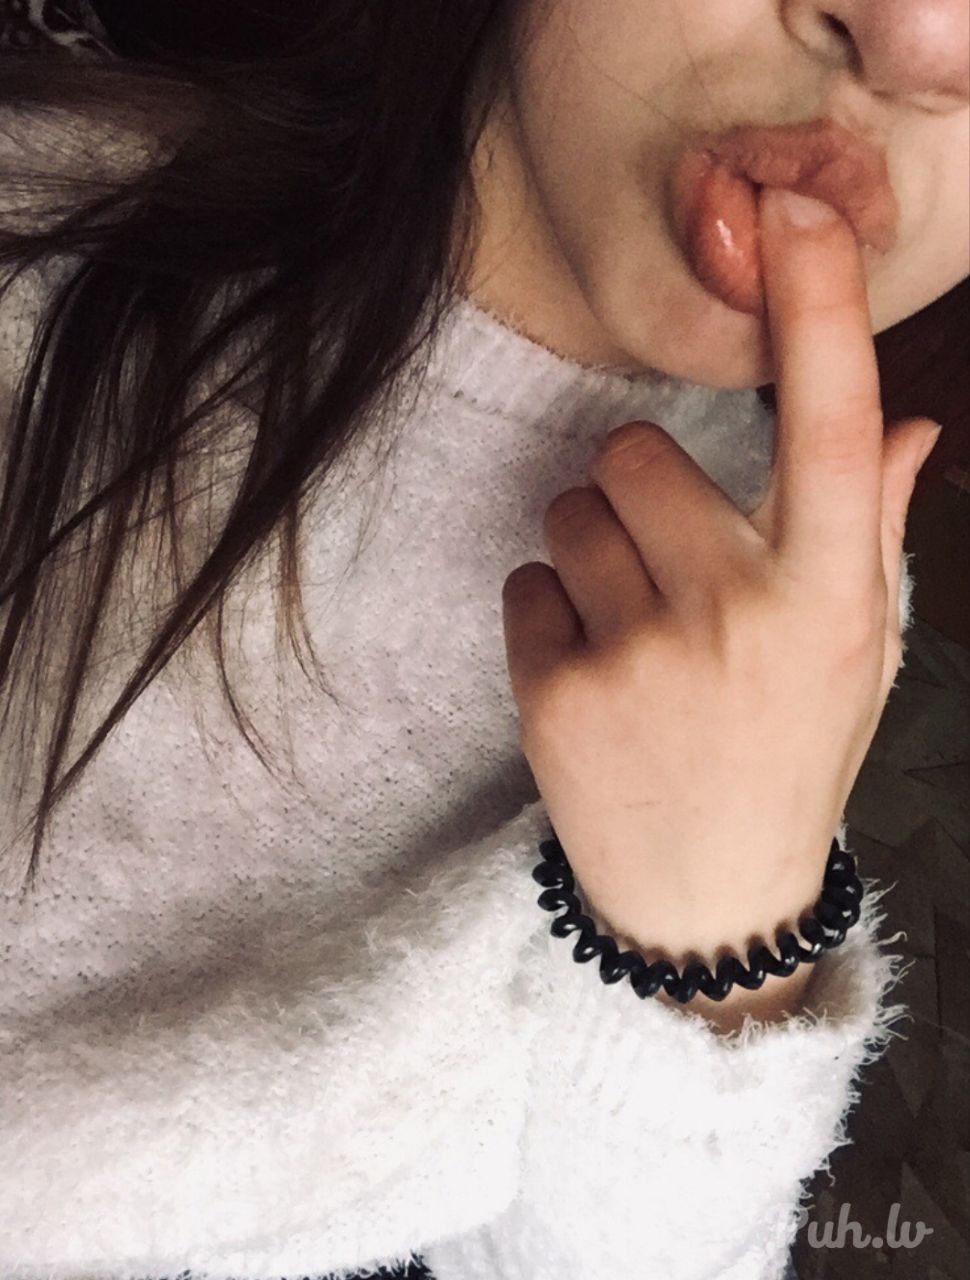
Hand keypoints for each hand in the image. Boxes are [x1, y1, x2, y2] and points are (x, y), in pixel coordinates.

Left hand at [501, 187, 939, 1021]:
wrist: (708, 902)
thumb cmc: (788, 758)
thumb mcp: (856, 656)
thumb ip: (869, 530)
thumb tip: (905, 425)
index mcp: (826, 597)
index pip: (830, 426)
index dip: (818, 308)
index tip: (794, 213)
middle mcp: (735, 614)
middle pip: (633, 451)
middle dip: (641, 492)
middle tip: (668, 566)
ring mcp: (637, 656)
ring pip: (569, 511)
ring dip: (592, 551)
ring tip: (633, 632)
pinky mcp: (554, 693)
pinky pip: (526, 583)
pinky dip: (550, 617)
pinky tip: (594, 679)